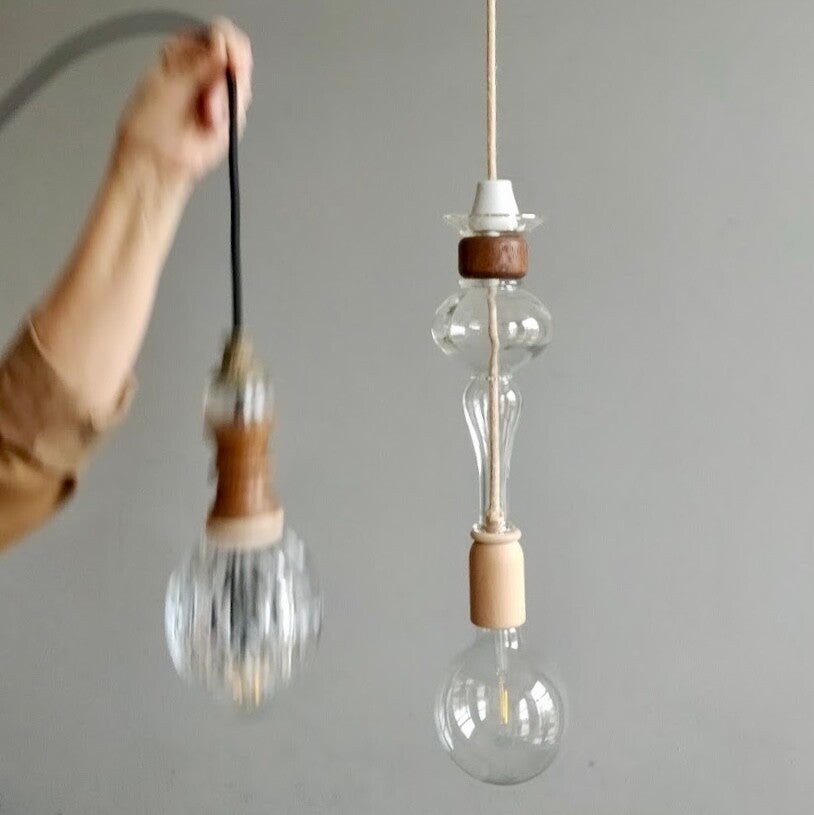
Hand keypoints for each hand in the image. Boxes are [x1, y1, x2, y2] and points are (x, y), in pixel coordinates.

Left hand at [116, 18, 252, 184]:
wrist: (157, 163)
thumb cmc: (149, 127)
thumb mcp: (169, 85)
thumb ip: (199, 66)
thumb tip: (223, 51)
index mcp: (183, 55)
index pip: (214, 35)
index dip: (225, 41)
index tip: (225, 54)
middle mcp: (203, 72)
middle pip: (236, 57)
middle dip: (228, 74)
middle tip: (214, 88)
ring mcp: (217, 95)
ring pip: (241, 82)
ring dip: (226, 98)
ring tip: (207, 113)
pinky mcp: (228, 117)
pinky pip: (241, 108)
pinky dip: (230, 115)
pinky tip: (212, 123)